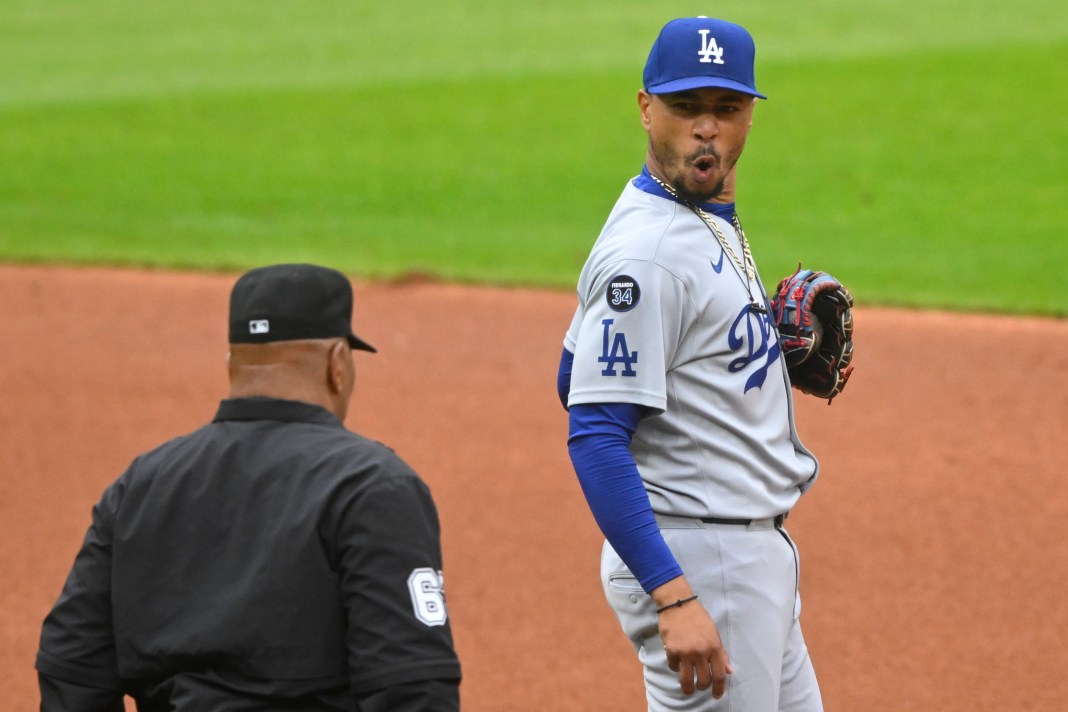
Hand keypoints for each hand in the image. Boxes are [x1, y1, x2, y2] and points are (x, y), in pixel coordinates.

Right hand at [653, 582, 732, 697]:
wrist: (678, 604)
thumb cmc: (698, 617)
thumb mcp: (714, 633)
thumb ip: (721, 653)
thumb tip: (729, 671)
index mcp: (714, 647)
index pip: (720, 675)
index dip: (719, 688)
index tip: (716, 695)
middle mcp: (701, 652)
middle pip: (704, 680)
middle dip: (702, 688)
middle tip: (700, 687)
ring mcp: (686, 652)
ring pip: (687, 679)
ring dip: (688, 688)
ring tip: (688, 689)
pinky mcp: (672, 650)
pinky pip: (674, 667)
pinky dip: (675, 668)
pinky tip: (677, 665)